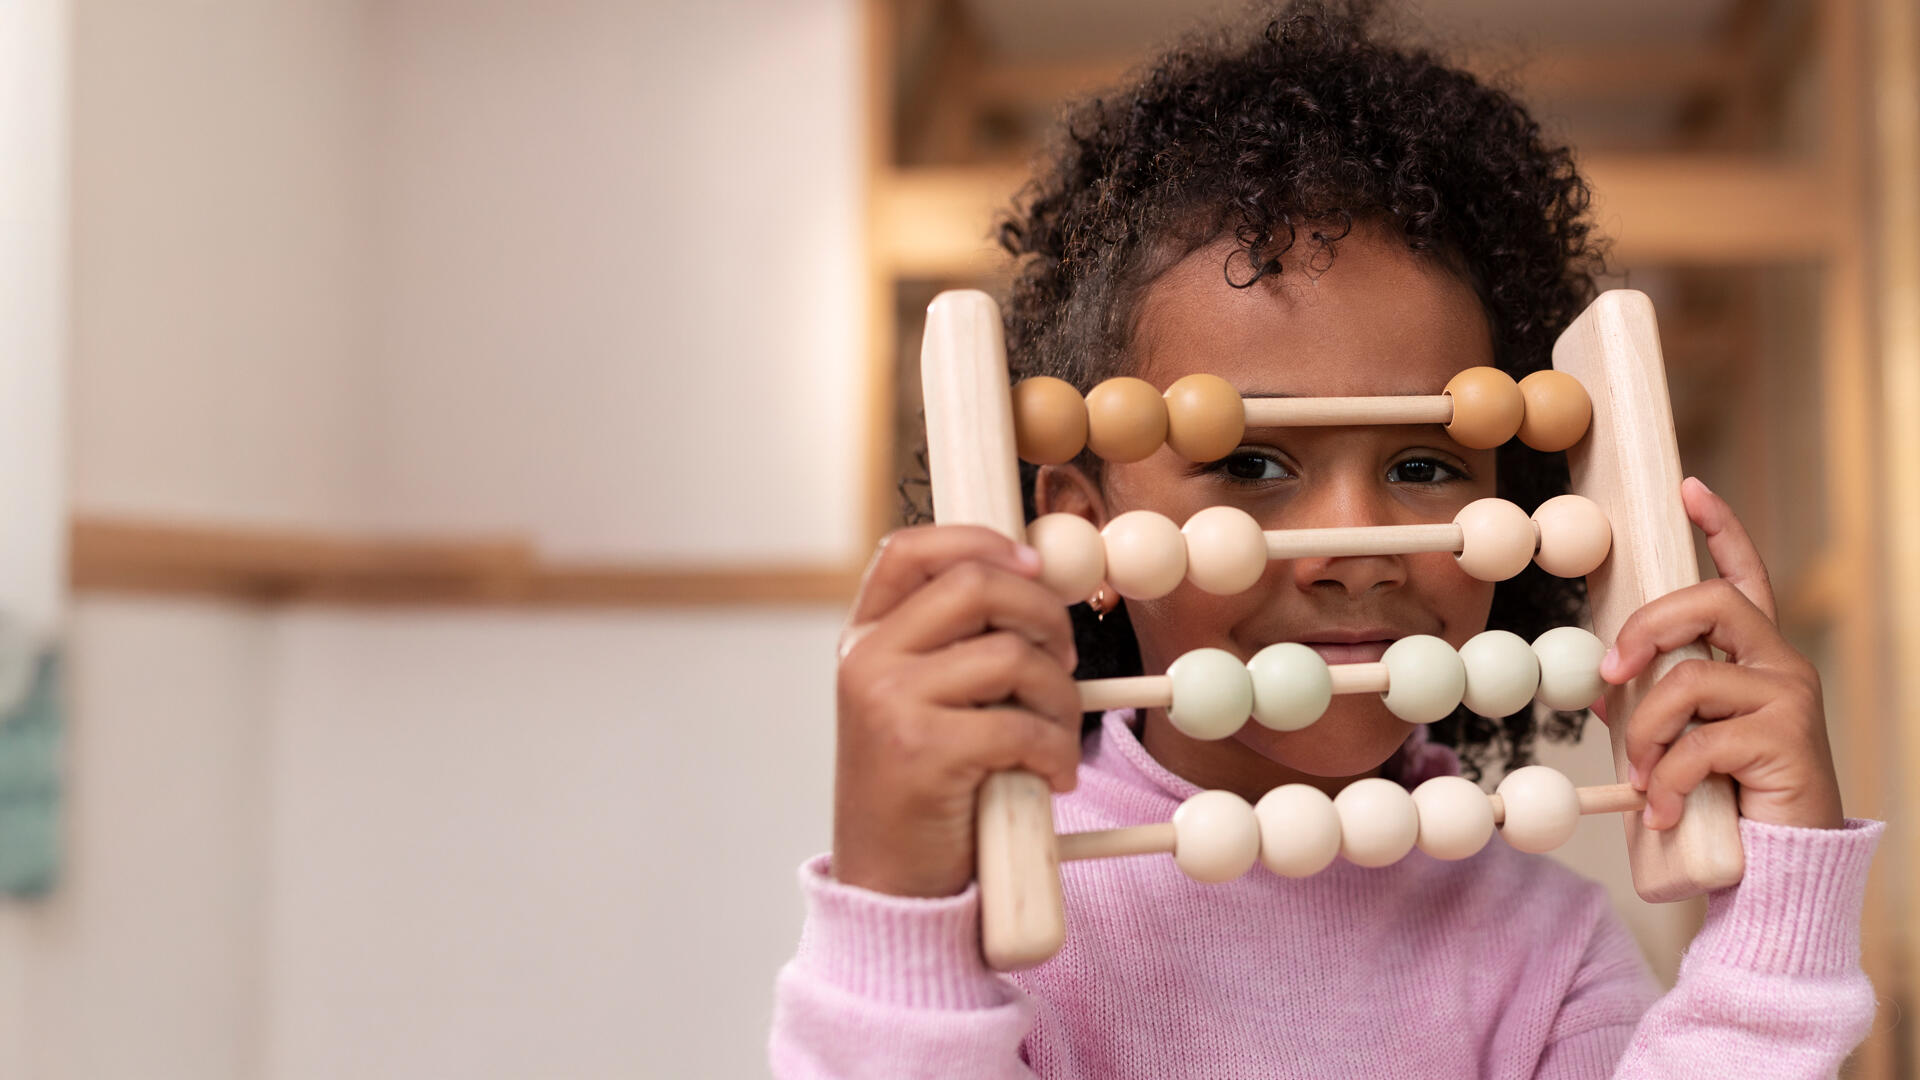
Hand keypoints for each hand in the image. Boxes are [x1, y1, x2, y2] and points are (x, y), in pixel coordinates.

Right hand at [832, 525, 1082, 897]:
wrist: (888, 888)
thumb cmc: (922, 792)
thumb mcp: (916, 704)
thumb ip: (951, 645)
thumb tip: (1036, 578)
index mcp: (863, 639)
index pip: (910, 549)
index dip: (980, 541)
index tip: (1034, 564)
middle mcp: (866, 660)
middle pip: (976, 584)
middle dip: (1044, 615)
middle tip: (1066, 661)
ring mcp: (889, 702)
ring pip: (1011, 655)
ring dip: (1060, 696)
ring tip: (1057, 734)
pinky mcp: (923, 751)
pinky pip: (1020, 725)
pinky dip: (1055, 751)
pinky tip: (1052, 777)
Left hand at [1598, 477, 1844, 830]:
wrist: (1779, 870)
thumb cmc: (1728, 800)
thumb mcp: (1681, 744)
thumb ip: (1652, 707)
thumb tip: (1603, 689)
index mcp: (1756, 657)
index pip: (1745, 578)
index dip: (1721, 529)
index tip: (1689, 488)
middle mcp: (1781, 665)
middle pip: (1710, 602)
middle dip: (1646, 628)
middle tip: (1610, 672)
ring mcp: (1788, 699)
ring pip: (1688, 680)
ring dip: (1645, 732)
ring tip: (1642, 779)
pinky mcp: (1786, 740)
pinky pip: (1697, 744)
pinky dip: (1666, 781)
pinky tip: (1664, 810)